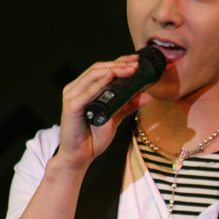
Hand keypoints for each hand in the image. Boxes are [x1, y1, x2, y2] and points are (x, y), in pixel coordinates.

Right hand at [57, 55, 151, 170]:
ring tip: (130, 69)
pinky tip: (111, 77)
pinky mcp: (71, 107)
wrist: (80, 157)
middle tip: (136, 64)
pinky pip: (87, 92)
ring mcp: (72, 96)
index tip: (136, 61)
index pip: (102, 69)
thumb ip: (128, 105)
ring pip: (93, 76)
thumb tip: (147, 95)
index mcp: (84, 89)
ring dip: (113, 70)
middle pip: (98, 69)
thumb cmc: (93, 137)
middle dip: (119, 65)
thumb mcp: (115, 118)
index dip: (119, 62)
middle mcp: (76, 89)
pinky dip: (99, 84)